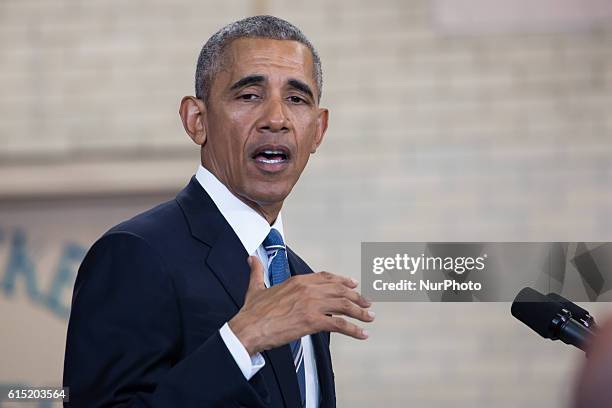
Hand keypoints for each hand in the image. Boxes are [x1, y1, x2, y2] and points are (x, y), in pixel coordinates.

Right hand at [229, 256, 374, 355]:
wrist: (248, 328)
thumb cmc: (251, 312)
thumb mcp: (254, 287)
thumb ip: (256, 271)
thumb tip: (251, 258)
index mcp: (297, 281)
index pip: (326, 277)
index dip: (342, 281)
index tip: (353, 283)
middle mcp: (308, 290)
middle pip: (340, 290)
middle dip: (357, 296)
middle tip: (367, 302)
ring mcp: (312, 305)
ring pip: (344, 306)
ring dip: (360, 312)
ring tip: (370, 318)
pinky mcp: (312, 321)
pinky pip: (340, 325)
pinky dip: (354, 330)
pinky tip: (362, 334)